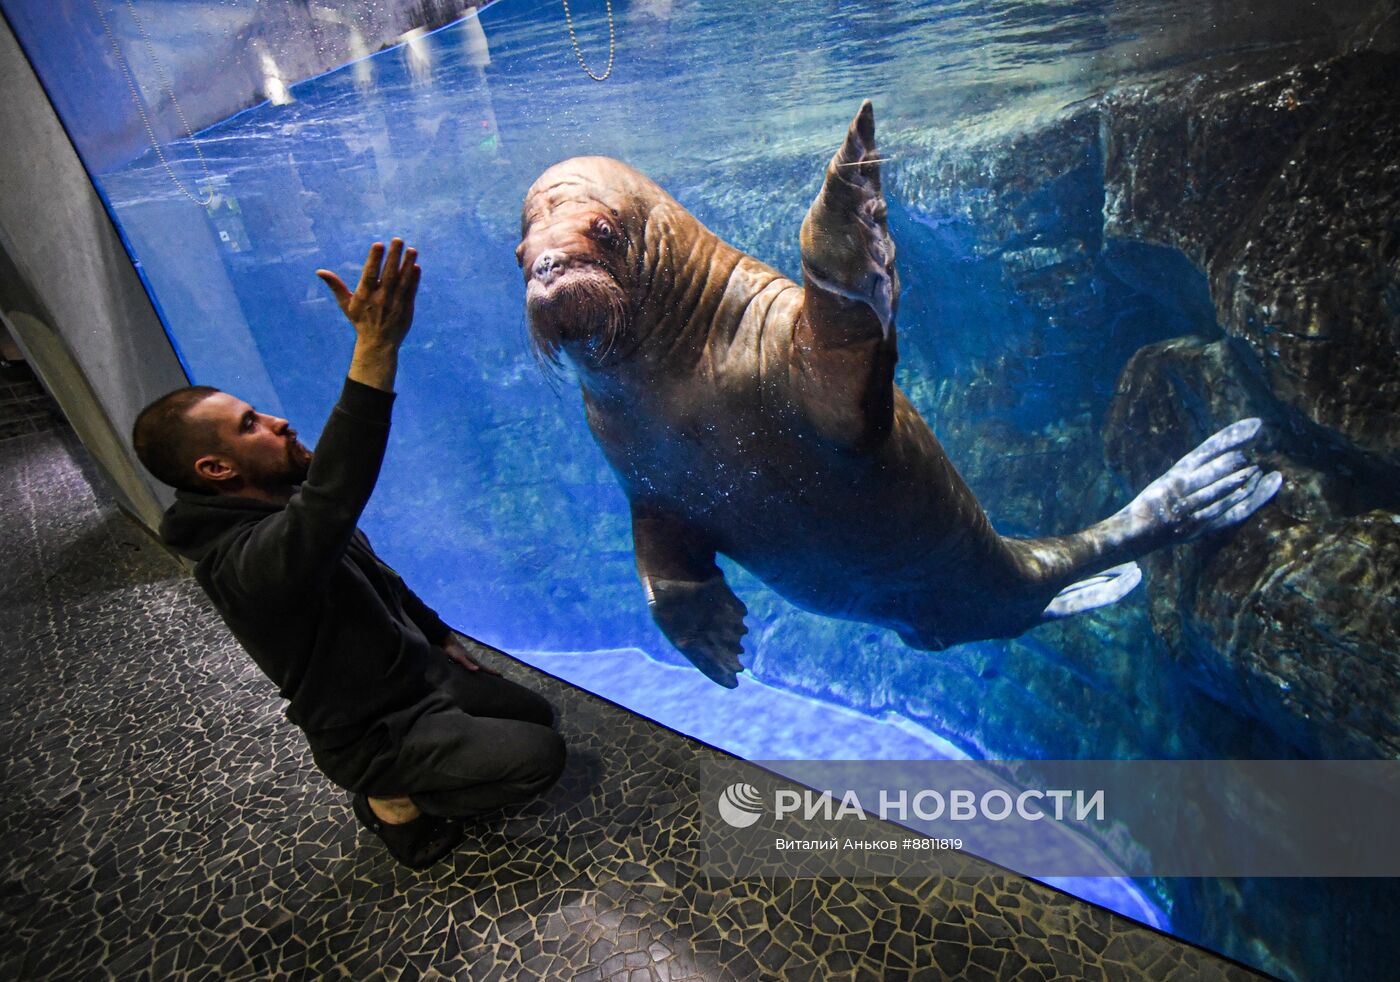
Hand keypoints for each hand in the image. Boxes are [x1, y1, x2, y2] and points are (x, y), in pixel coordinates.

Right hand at [316, 239, 421, 390]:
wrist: (378, 344)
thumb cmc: (360, 321)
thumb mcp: (346, 304)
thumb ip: (335, 286)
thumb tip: (319, 271)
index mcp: (365, 296)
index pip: (370, 274)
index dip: (374, 259)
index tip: (378, 244)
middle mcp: (380, 298)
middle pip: (388, 274)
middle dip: (393, 256)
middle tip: (397, 239)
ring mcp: (395, 303)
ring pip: (403, 281)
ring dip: (408, 264)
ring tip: (412, 250)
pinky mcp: (406, 309)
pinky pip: (411, 291)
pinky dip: (414, 279)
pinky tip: (416, 266)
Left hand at [443, 636, 499, 674]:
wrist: (447, 641)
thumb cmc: (453, 650)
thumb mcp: (460, 658)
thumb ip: (468, 664)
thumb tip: (478, 669)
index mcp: (473, 660)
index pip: (485, 668)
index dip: (492, 672)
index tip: (501, 675)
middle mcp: (472, 660)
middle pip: (483, 667)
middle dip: (490, 672)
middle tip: (499, 676)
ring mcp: (468, 659)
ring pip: (478, 667)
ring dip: (484, 671)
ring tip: (489, 675)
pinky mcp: (462, 660)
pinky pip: (472, 667)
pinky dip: (476, 669)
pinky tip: (475, 671)